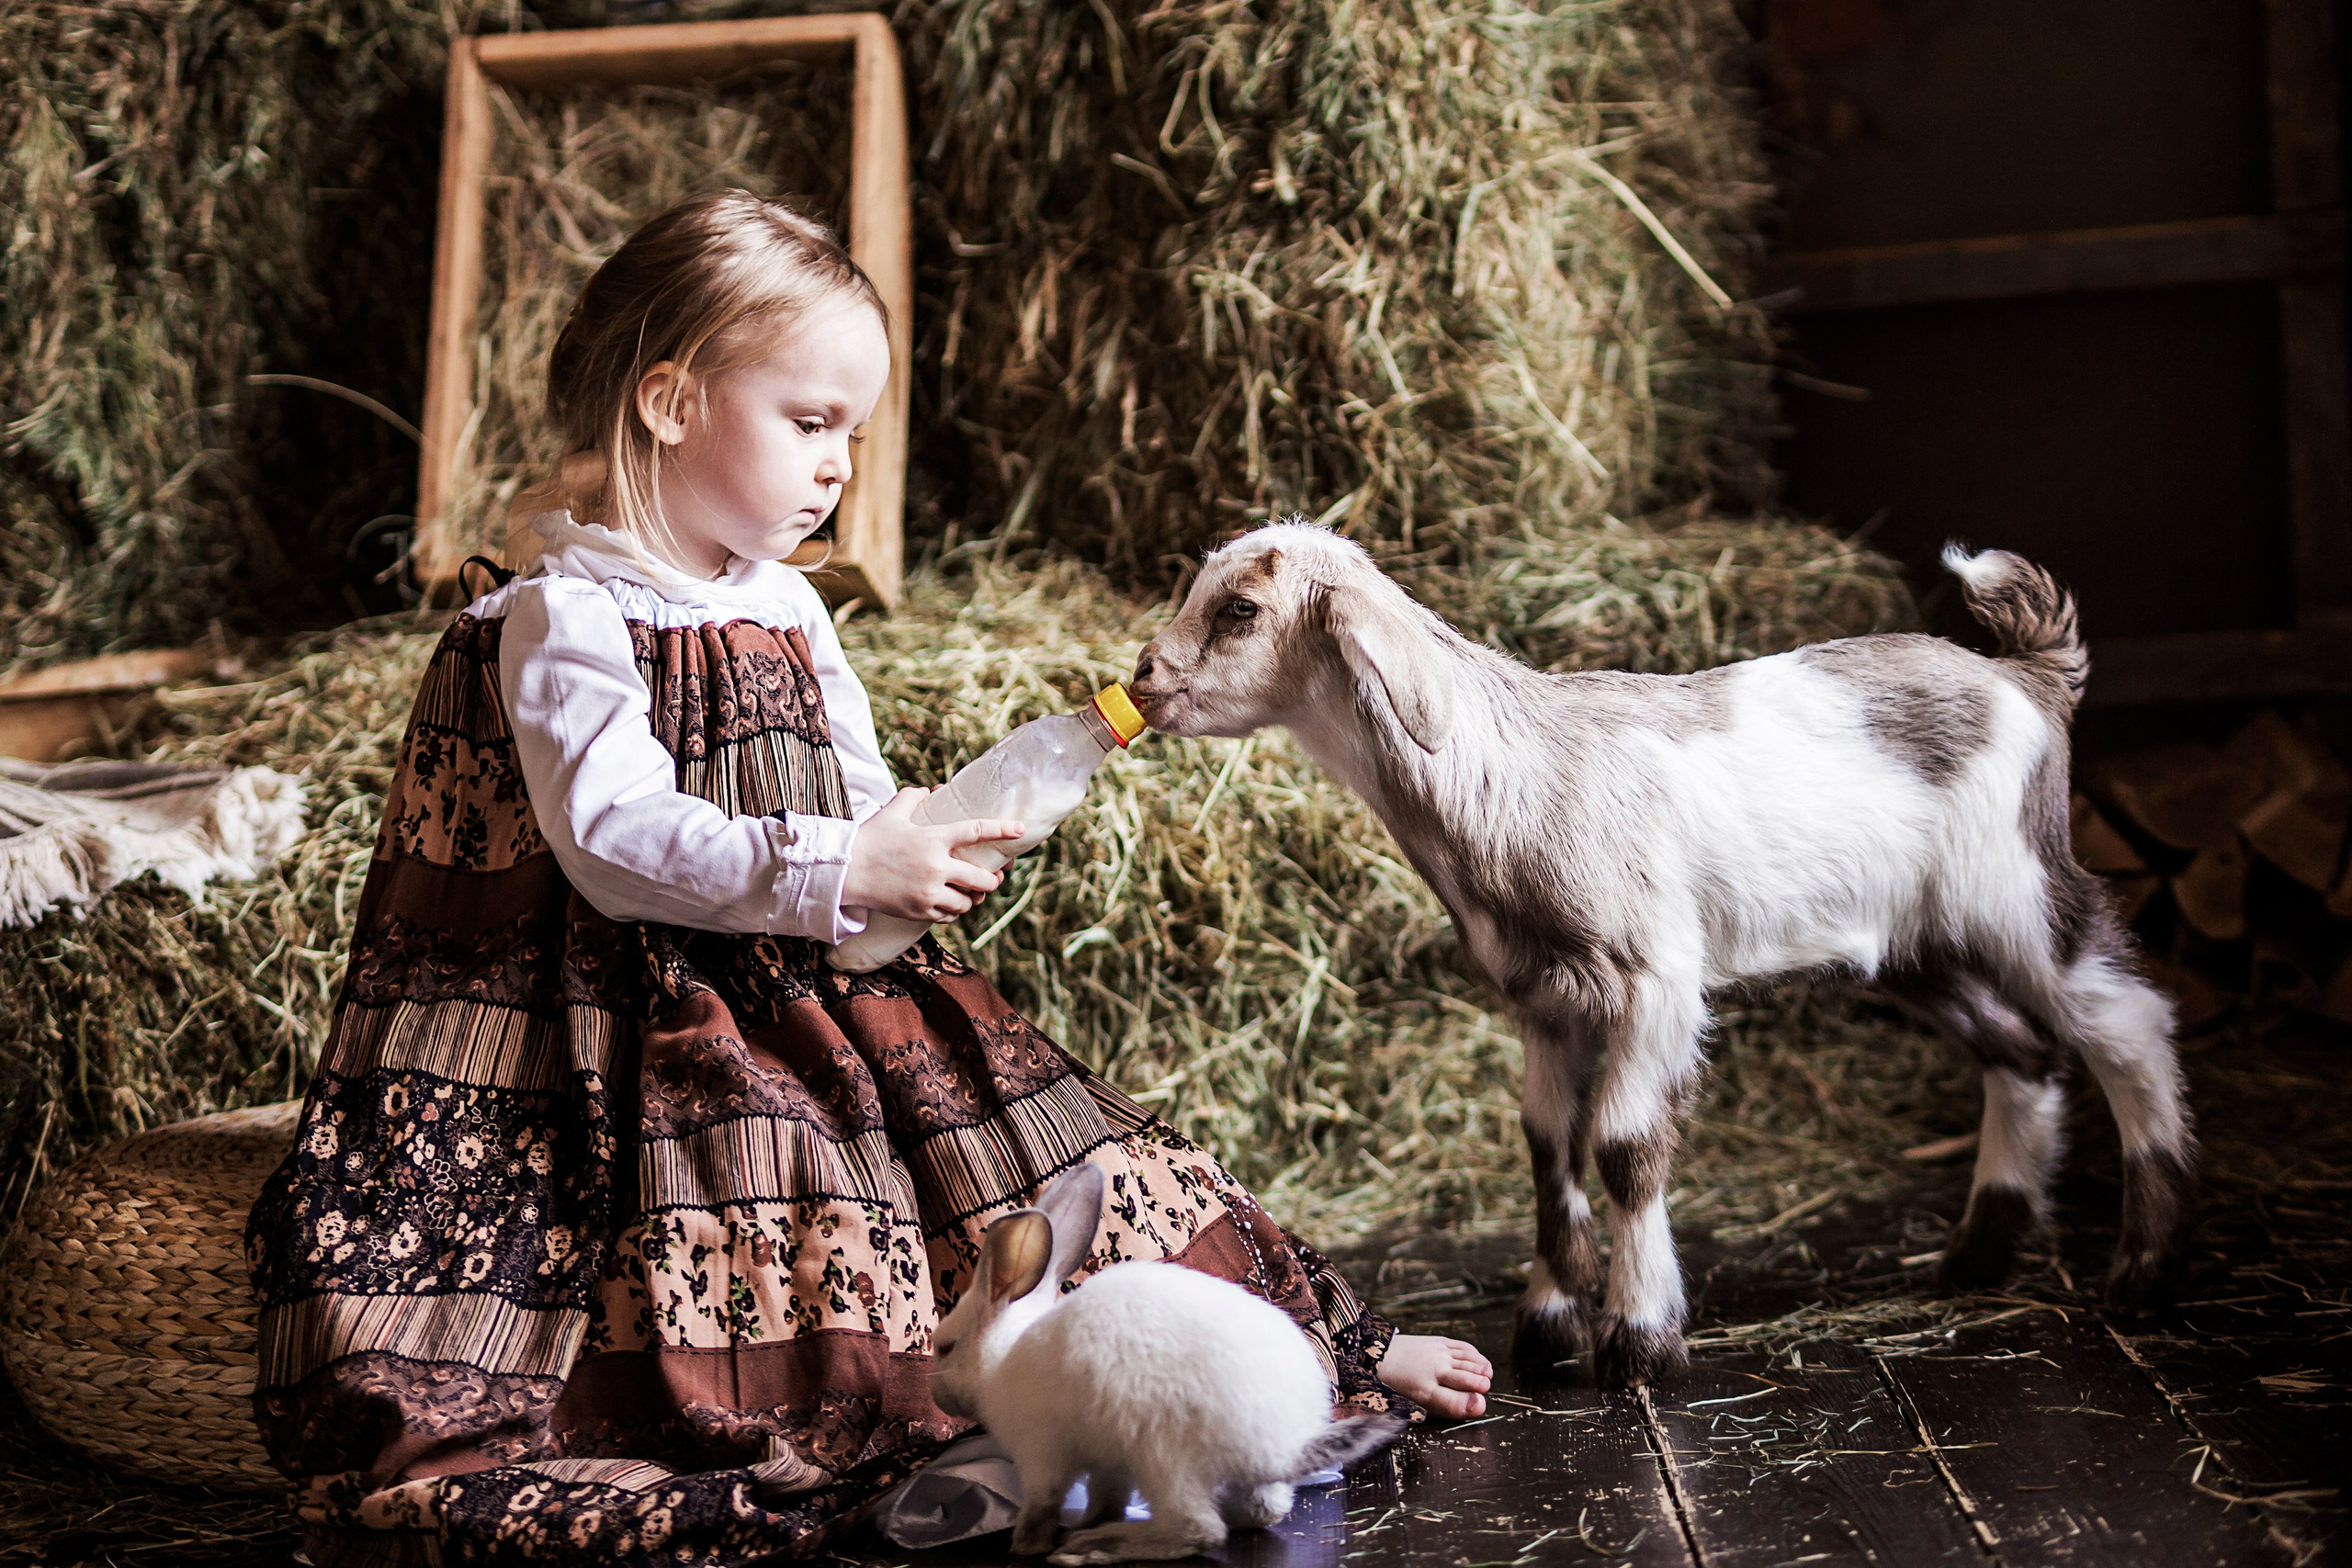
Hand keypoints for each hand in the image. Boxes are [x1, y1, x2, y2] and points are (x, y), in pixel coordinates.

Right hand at [842, 788, 1027, 922]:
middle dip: (993, 880)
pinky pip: (949, 916)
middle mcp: (936, 867)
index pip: (976, 832)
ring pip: (967, 902)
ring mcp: (928, 893)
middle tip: (994, 878)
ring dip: (972, 898)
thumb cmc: (869, 840)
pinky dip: (954, 911)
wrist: (844, 872)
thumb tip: (932, 790)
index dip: (1002, 831)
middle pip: (982, 880)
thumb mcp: (892, 812)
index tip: (1019, 831)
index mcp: (933, 839)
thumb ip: (914, 798)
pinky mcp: (919, 911)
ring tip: (970, 892)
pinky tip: (951, 903)